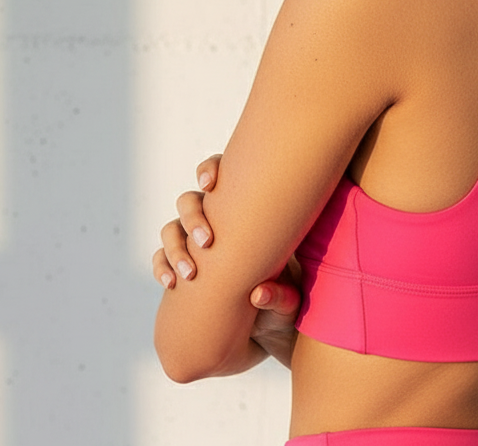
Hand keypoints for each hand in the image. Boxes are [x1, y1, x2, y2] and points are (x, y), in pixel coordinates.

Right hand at [152, 154, 301, 365]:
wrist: (265, 333)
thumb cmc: (284, 306)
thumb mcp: (290, 304)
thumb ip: (281, 298)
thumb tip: (258, 295)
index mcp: (247, 214)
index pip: (223, 174)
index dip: (210, 169)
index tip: (210, 183)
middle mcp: (218, 223)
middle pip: (190, 201)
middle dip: (194, 217)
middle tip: (208, 241)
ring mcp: (196, 245)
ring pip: (171, 228)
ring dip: (176, 246)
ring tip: (190, 273)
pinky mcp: (182, 270)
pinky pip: (161, 259)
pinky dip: (161, 267)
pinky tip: (172, 283)